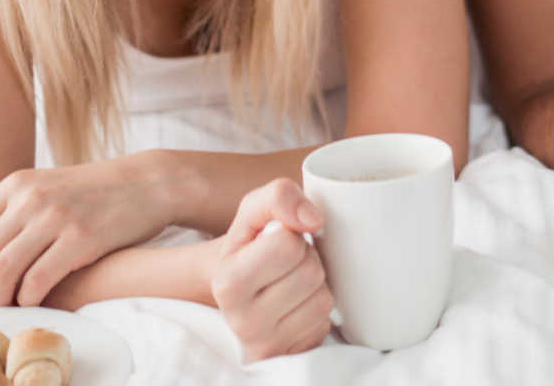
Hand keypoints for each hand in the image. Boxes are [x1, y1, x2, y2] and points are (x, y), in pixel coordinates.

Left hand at [0, 153, 172, 307]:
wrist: (147, 183)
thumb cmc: (95, 193)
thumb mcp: (48, 188)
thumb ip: (12, 215)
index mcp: (17, 183)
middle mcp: (31, 196)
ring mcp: (56, 216)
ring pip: (1, 272)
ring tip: (8, 306)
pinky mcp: (81, 238)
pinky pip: (36, 281)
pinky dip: (28, 299)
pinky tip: (36, 299)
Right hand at [212, 179, 332, 362]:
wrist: (238, 289)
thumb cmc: (249, 245)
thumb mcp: (253, 210)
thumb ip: (279, 196)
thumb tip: (313, 220)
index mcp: (228, 282)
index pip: (287, 244)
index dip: (290, 233)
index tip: (274, 240)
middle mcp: (243, 322)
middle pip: (309, 272)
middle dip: (305, 257)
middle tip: (285, 262)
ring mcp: (267, 345)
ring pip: (322, 298)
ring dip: (314, 282)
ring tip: (290, 281)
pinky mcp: (290, 356)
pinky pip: (325, 322)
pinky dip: (315, 306)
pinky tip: (296, 304)